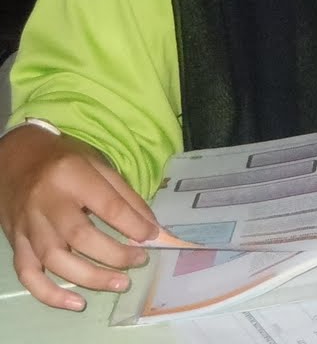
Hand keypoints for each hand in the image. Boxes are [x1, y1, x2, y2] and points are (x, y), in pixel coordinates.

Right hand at [0, 124, 159, 310]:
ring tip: (120, 283)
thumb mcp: (98, 165)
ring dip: (90, 277)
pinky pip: (28, 274)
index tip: (153, 237)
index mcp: (71, 176)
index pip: (106, 205)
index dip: (132, 224)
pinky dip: (50, 294)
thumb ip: (124, 195)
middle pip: (79, 236)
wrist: (16, 160)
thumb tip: (150, 227)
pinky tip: (76, 303)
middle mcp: (46, 202)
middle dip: (114, 254)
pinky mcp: (15, 243)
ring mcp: (27, 225)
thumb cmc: (64, 161)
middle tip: (140, 261)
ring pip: (55, 260)